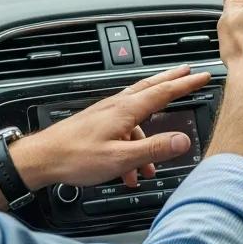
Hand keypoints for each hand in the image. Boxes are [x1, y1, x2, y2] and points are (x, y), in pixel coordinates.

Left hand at [14, 65, 209, 188]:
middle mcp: (116, 106)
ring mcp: (105, 114)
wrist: (41, 159)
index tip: (202, 75)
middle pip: (150, 88)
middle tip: (187, 72)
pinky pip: (123, 130)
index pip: (163, 91)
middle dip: (171, 81)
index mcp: (125, 110)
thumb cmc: (74, 157)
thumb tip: (182, 141)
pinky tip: (129, 170)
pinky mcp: (96, 124)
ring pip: (137, 113)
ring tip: (153, 161)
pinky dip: (133, 145)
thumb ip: (153, 149)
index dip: (185, 84)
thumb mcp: (120, 157)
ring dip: (150, 133)